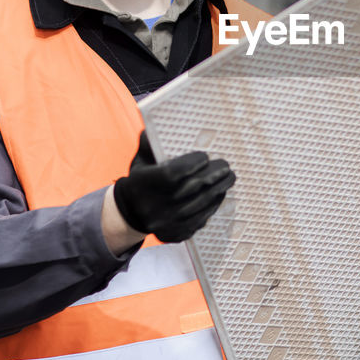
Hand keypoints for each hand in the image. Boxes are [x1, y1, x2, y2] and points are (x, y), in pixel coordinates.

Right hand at [112, 132, 234, 243]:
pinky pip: (201, 219)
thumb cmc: (140, 180)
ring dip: (219, 189)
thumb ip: (151, 142)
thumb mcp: (140, 160)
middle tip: (226, 165)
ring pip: (201, 205)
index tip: (205, 156)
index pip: (174, 174)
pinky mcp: (176, 234)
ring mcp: (166, 223)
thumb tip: (162, 124)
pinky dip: (213, 205)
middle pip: (192, 189)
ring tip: (229, 177)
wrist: (130, 214)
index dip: (192, 164)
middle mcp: (155, 207)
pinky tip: (219, 194)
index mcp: (144, 185)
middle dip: (213, 174)